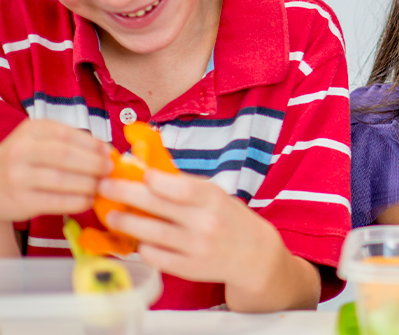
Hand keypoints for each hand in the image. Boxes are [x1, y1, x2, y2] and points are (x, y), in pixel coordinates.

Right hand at [0, 118, 110, 221]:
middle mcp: (21, 150)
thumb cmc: (29, 160)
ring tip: (101, 187)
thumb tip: (108, 152)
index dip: (93, 145)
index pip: (68, 134)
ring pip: (61, 179)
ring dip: (88, 184)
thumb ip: (74, 143)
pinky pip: (55, 201)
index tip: (109, 153)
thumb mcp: (44, 141)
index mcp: (32, 130)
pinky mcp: (19, 200)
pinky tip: (88, 200)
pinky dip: (77, 202)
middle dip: (94, 164)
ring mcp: (17, 176)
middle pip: (65, 155)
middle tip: (109, 171)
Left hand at [100, 169, 292, 293]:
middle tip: (103, 188)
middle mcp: (205, 223)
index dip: (151, 179)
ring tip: (111, 216)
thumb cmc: (228, 218)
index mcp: (213, 199)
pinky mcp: (189, 269)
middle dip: (125, 195)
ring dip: (125, 223)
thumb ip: (184, 184)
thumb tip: (145, 171)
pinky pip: (155, 256)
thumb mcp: (215, 195)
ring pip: (150, 233)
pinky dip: (142, 247)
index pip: (178, 186)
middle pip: (157, 206)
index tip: (130, 171)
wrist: (254, 255)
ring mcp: (196, 247)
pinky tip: (137, 239)